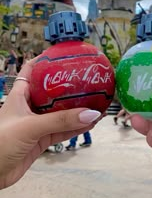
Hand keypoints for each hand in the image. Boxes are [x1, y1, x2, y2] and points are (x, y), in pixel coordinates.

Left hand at [0, 60, 100, 189]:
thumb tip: (90, 114)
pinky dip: (76, 128)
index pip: (33, 70)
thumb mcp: (30, 126)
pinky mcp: (41, 141)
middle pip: (52, 92)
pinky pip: (62, 131)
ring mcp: (36, 124)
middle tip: (88, 81)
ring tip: (96, 103)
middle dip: (69, 88)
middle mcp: (29, 107)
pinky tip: (90, 124)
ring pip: (60, 114)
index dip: (47, 61)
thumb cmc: (0, 141)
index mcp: (20, 95)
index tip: (65, 56)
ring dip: (77, 110)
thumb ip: (60, 121)